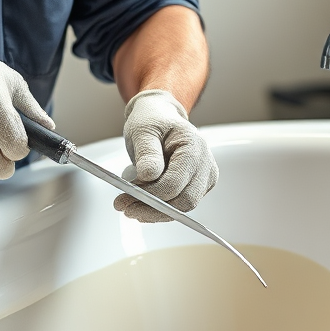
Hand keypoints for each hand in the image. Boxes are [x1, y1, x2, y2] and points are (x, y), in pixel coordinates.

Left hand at [114, 89, 217, 222]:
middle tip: (124, 207)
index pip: (175, 183)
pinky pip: (180, 205)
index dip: (151, 195)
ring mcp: (204, 177)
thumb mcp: (143, 131)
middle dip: (153, 209)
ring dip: (155, 212)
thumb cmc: (152, 121)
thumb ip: (147, 152)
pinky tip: (142, 204)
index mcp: (194, 147)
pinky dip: (161, 209)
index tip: (125, 196)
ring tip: (129, 206)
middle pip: (183, 201)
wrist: (159, 118)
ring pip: (182, 208)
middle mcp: (205, 164)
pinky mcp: (198, 187)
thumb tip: (149, 175)